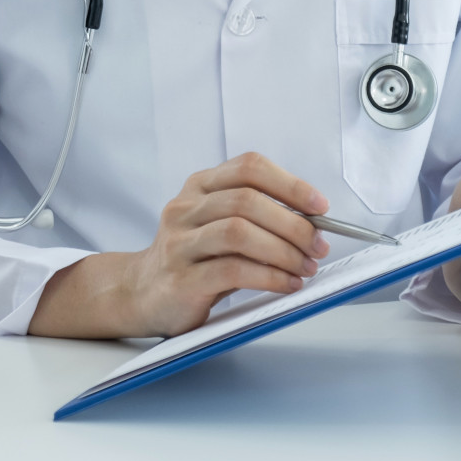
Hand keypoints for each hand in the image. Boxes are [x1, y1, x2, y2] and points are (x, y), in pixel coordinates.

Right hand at [29, 152, 330, 339]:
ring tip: (304, 268)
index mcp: (199, 187)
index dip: (289, 184)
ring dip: (283, 250)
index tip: (320, 206)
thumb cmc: (193, 259)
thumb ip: (253, 215)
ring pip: (238, 232)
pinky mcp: (181, 279)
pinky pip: (232, 270)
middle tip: (318, 246)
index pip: (248, 168)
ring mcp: (179, 243)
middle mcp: (184, 208)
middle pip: (246, 200)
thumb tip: (312, 221)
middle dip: (293, 224)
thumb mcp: (216, 224)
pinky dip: (268, 276)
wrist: (141, 292)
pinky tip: (285, 284)